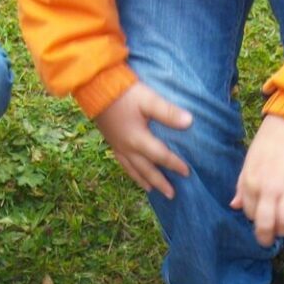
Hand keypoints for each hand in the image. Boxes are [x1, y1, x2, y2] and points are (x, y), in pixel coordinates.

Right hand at [93, 82, 192, 198]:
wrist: (94, 87)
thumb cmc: (123, 93)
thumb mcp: (148, 99)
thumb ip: (168, 112)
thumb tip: (189, 122)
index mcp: (137, 139)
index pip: (160, 156)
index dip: (174, 164)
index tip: (187, 172)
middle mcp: (127, 147)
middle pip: (146, 169)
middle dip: (159, 182)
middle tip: (171, 195)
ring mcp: (117, 146)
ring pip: (132, 169)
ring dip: (144, 180)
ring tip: (152, 190)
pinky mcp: (111, 141)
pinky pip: (122, 163)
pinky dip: (130, 172)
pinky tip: (134, 173)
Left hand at [230, 115, 283, 246]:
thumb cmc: (268, 143)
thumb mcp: (248, 163)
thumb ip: (241, 187)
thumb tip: (234, 206)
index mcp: (251, 183)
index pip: (251, 215)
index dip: (257, 220)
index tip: (263, 218)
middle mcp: (269, 188)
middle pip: (268, 225)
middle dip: (269, 236)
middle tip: (274, 236)